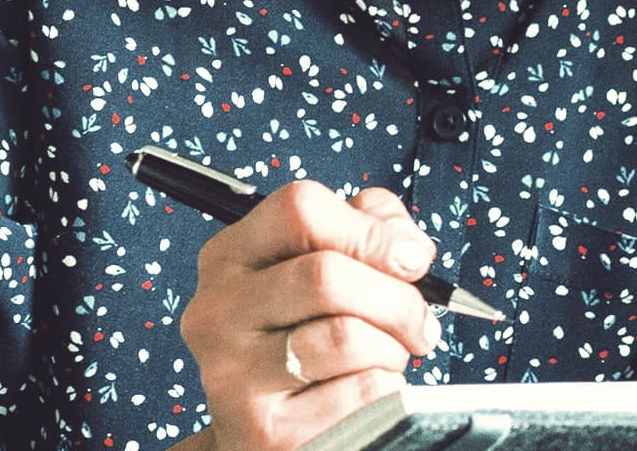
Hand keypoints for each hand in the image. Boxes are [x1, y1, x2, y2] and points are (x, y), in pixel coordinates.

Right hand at [176, 179, 443, 450]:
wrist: (272, 430)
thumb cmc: (305, 340)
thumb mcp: (320, 272)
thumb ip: (364, 231)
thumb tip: (406, 242)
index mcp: (230, 257)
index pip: (300, 208)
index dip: (371, 229)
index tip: (413, 258)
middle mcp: (216, 311)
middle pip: (327, 275)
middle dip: (397, 297)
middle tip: (420, 323)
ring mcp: (232, 373)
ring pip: (345, 336)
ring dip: (391, 347)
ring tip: (388, 357)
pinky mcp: (262, 428)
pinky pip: (359, 391)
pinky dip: (385, 388)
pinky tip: (365, 391)